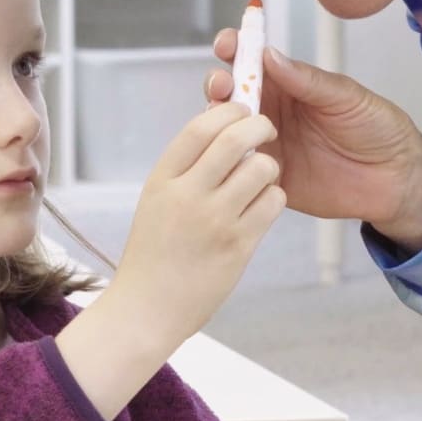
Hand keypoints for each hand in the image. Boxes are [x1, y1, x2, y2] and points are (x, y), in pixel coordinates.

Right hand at [96, 103, 286, 350]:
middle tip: (266, 130)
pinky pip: (273, 203)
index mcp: (162, 180)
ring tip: (261, 177)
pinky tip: (263, 204)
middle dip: (259, 125)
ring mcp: (214, 222)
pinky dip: (274, 196)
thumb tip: (220, 127)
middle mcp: (187, 196)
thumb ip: (185, 167)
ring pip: (262, 168)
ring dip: (269, 165)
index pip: (200, 127)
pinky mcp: (238, 247)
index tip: (240, 111)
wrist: (147, 309)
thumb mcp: (156, 200)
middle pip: (235, 138)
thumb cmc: (153, 253)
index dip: (227, 111)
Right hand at [203, 32, 421, 249]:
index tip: (228, 43)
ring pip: (228, 131)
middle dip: (218, 84)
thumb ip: (308, 80)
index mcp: (289, 86)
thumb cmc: (378, 129)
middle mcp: (272, 112)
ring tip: (228, 119)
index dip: (235, 48)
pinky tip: (238, 156)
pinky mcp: (269, 178)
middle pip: (229, 94)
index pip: (252, 61)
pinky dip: (232, 160)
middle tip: (223, 85)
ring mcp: (267, 145)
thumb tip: (270, 55)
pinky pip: (240, 169)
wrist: (395, 178)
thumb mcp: (346, 97)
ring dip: (219, 122)